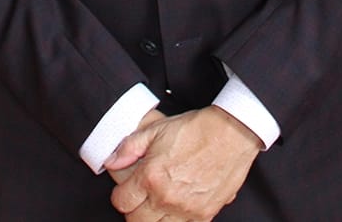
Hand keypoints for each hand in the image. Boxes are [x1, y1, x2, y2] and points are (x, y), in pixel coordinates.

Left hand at [105, 106, 260, 220]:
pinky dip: (175, 221)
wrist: (230, 134)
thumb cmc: (195, 130)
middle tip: (139, 199)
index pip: (122, 202)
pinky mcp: (204, 216)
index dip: (120, 196)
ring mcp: (186, 210)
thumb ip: (129, 147)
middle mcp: (167, 198)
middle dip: (133, 211)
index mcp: (151, 176)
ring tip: (157, 204)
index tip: (125, 190)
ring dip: (153, 219)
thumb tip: (112, 161)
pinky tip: (175, 208)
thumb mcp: (156, 129)